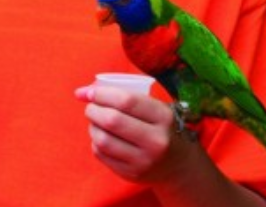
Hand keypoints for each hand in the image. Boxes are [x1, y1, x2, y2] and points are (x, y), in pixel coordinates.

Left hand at [74, 85, 194, 183]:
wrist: (180, 166)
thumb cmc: (162, 128)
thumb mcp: (157, 109)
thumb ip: (128, 97)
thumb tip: (85, 90)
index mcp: (164, 117)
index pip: (126, 101)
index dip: (101, 93)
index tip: (88, 91)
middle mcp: (156, 141)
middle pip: (112, 121)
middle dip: (93, 110)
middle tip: (90, 106)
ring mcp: (143, 161)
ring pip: (102, 140)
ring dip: (92, 126)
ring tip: (95, 121)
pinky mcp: (131, 174)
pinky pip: (101, 155)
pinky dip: (95, 142)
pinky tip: (101, 136)